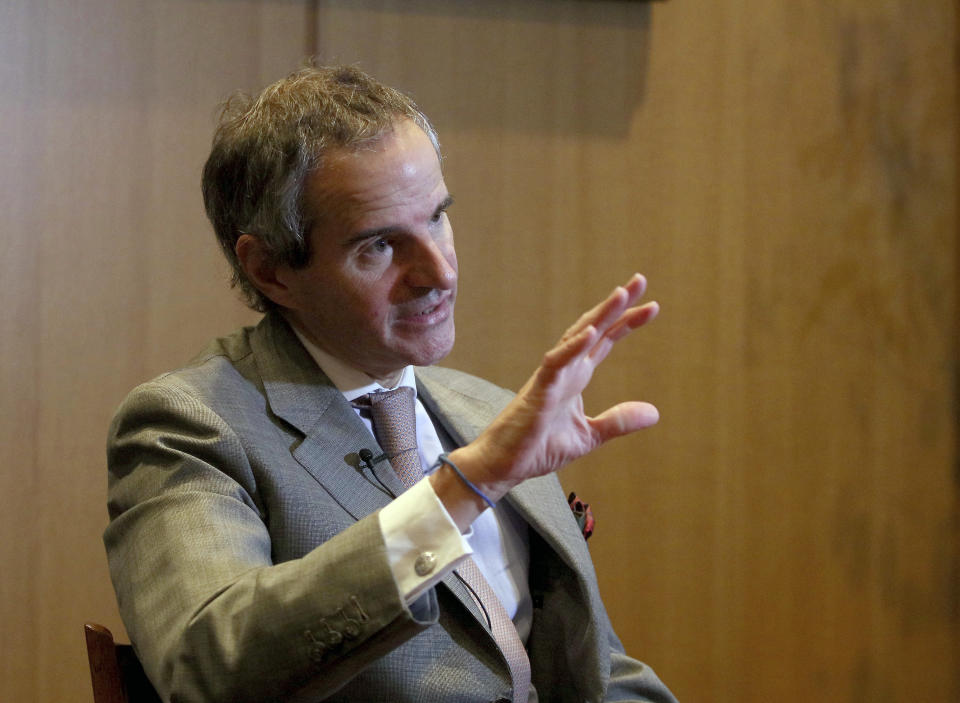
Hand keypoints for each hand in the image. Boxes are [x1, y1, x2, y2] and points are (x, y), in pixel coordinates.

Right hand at [449, 273, 658, 506]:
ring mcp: (550, 376)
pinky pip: (555, 363)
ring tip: (620, 294)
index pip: (605, 341)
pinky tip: (591, 333)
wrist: (505, 465)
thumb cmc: (538, 447)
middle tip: (640, 280)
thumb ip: (618, 421)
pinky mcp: (537, 390)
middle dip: (618, 306)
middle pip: (594, 328)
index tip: (652, 306)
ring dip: (598, 316)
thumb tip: (655, 412)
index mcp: (576, 376)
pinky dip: (572, 348)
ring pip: (576, 337)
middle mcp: (565, 369)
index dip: (627, 322)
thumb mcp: (589, 436)